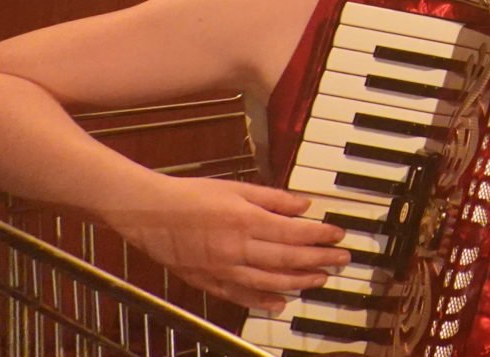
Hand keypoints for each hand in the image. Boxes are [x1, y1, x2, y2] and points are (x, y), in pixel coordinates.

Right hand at [102, 174, 347, 311]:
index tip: (339, 235)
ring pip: (268, 281)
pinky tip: (281, 303)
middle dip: (319, 260)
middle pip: (287, 259)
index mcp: (245, 221)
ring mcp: (221, 269)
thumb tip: (305, 205)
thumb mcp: (236, 187)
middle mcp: (236, 249)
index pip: (294, 232)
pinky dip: (263, 300)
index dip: (320, 235)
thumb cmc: (191, 195)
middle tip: (341, 259)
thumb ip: (273, 198)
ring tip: (320, 279)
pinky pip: (240, 296)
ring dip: (298, 282)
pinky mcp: (207, 282)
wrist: (148, 213)